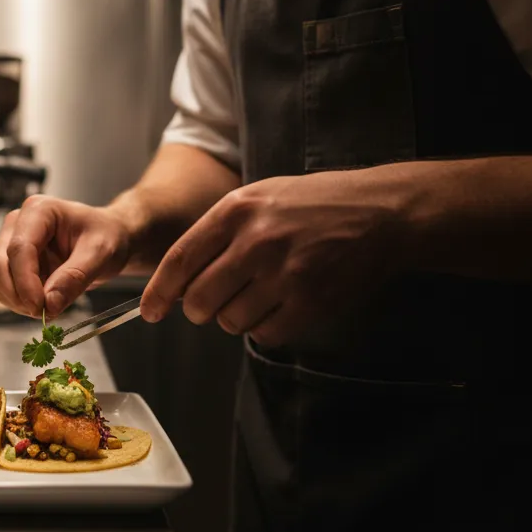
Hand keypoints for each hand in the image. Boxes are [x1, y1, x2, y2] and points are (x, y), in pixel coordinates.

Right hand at [0, 195, 133, 318]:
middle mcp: (18, 224)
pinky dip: (19, 302)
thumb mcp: (100, 252)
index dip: (25, 282)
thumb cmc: (106, 235)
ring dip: (17, 301)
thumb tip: (50, 304)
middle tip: (44, 313)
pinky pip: (4, 288)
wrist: (108, 237)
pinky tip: (43, 303)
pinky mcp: (12, 263)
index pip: (20, 248)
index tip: (40, 307)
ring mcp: (11, 243)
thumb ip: (75, 276)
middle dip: (18, 295)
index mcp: (38, 211)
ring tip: (49, 308)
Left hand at [140, 170, 406, 345]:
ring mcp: (285, 273)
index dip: (159, 291)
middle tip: (210, 303)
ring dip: (236, 317)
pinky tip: (280, 306)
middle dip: (198, 309)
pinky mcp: (311, 301)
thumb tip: (179, 281)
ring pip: (230, 321)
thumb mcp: (259, 197)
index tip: (150, 309)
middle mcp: (256, 241)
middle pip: (200, 299)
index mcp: (237, 210)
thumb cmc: (314, 204)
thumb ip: (218, 233)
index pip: (180, 259)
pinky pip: (265, 334)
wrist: (381, 212)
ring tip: (258, 295)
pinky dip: (265, 328)